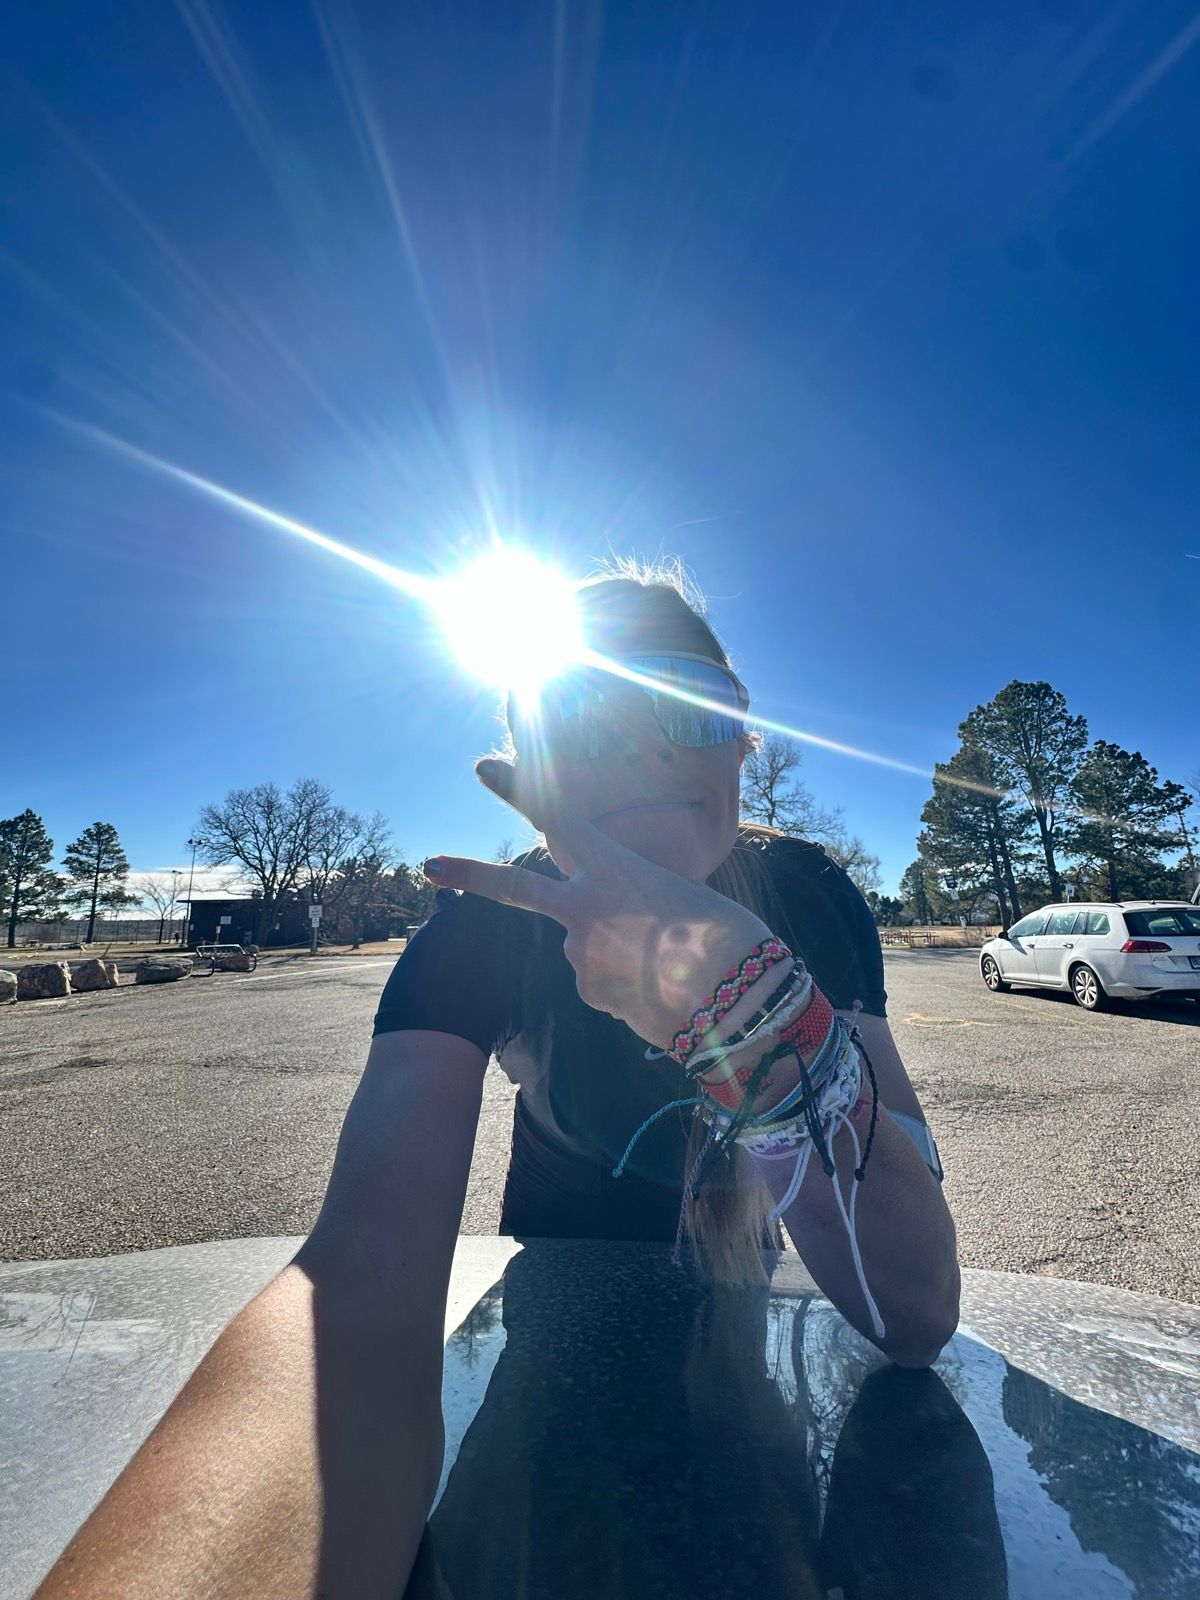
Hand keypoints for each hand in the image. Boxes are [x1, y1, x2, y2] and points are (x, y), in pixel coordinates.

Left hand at [424, 756, 776, 1050]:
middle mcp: (583, 908)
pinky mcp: (587, 994)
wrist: (737, 1002)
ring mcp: (579, 954)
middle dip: (470, 873)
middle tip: (427, 864)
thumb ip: (635, 901)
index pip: (556, 817)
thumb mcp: (681, 896)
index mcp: (612, 868)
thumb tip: (611, 932)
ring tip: (668, 962)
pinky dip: (626, 983)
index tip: (484, 767)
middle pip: (514, 887)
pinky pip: (602, 981)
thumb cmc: (726, 937)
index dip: (517, 788)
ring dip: (617, 952)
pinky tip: (660, 988)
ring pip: (586, 946)